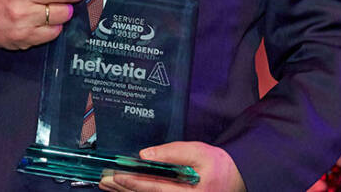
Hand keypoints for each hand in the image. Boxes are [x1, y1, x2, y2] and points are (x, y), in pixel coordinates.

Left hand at [99, 142, 245, 191]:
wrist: (237, 181)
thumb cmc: (219, 167)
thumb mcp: (199, 153)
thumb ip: (172, 152)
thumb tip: (145, 155)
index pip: (153, 189)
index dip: (132, 182)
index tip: (116, 176)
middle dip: (122, 189)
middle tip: (103, 181)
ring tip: (107, 185)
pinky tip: (124, 190)